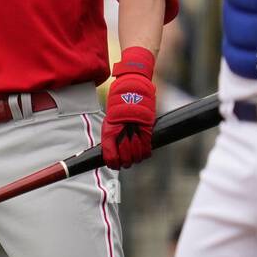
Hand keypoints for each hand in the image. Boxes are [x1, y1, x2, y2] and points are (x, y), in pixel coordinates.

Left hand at [102, 47, 156, 168]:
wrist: (131, 92)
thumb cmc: (119, 108)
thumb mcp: (109, 122)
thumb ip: (110, 138)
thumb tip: (111, 153)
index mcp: (109, 133)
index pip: (110, 157)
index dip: (113, 164)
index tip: (115, 165)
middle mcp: (122, 135)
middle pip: (125, 160)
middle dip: (125, 163)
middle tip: (126, 163)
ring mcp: (135, 134)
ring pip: (137, 156)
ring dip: (136, 159)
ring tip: (135, 158)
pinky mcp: (147, 131)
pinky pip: (147, 149)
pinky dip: (145, 153)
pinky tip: (143, 152)